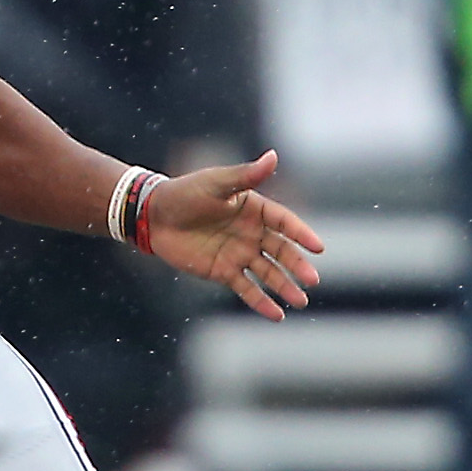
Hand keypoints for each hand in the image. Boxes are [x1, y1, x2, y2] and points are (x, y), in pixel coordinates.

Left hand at [143, 150, 324, 318]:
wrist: (153, 215)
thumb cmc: (185, 193)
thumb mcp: (216, 183)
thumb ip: (245, 176)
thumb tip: (274, 156)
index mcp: (255, 209)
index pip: (285, 222)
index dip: (301, 234)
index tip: (318, 248)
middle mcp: (252, 233)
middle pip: (281, 251)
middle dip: (297, 266)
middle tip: (313, 280)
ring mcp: (239, 253)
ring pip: (268, 273)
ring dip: (284, 287)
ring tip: (300, 301)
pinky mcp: (223, 271)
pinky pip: (245, 288)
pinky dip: (260, 302)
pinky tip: (276, 315)